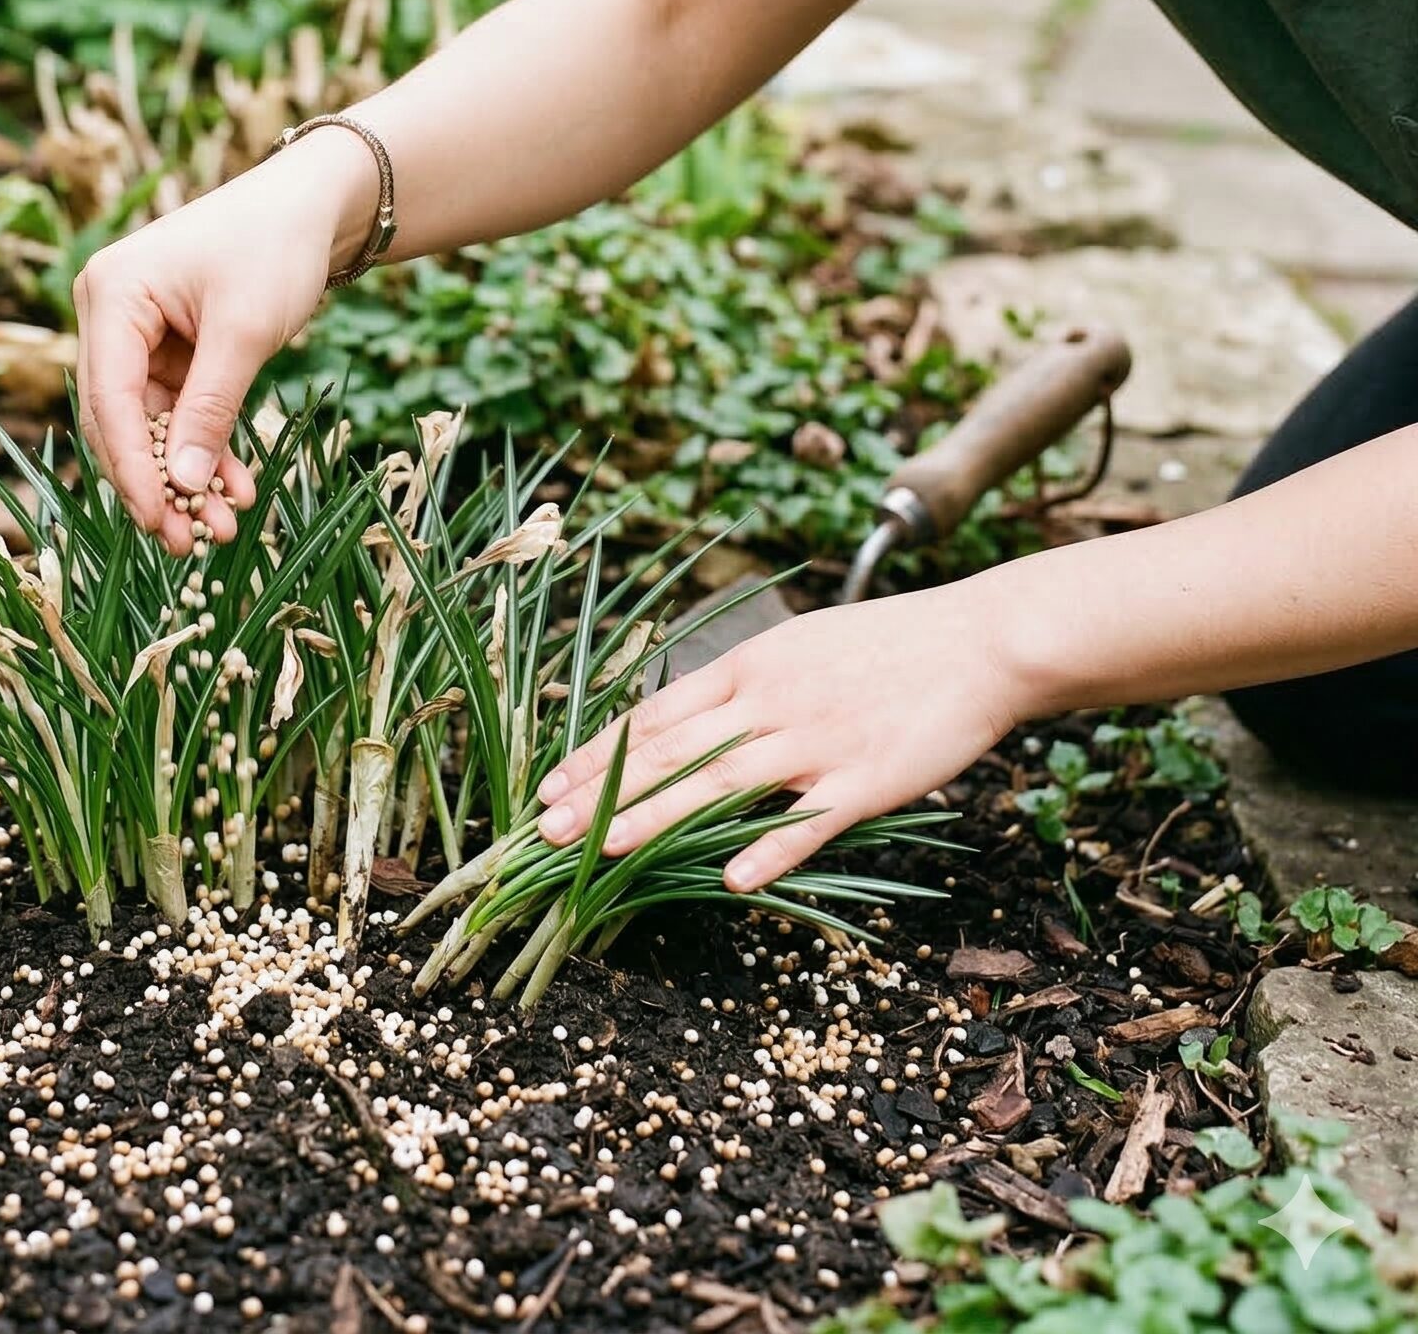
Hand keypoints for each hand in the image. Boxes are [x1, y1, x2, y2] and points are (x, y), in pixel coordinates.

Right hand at [72, 141, 359, 555]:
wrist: (315, 204)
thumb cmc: (275, 246)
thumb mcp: (246, 332)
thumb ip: (211, 408)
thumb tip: (182, 486)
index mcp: (112, 294)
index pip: (109, 399)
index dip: (133, 468)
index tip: (159, 522)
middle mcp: (110, 313)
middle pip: (119, 419)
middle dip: (157, 483)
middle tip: (190, 544)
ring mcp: (136, 332)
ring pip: (150, 424)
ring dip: (184, 475)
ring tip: (220, 528)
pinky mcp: (167, 347)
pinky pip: (178, 410)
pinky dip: (204, 447)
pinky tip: (234, 487)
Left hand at [535, 580, 1032, 892]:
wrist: (977, 641)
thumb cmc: (887, 645)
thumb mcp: (799, 646)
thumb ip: (745, 685)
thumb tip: (689, 717)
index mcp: (750, 667)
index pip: (656, 715)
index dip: (599, 753)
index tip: (550, 784)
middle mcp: (770, 701)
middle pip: (672, 751)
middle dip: (602, 792)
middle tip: (544, 829)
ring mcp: (817, 742)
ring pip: (720, 785)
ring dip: (654, 819)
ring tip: (600, 850)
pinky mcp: (867, 779)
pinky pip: (809, 820)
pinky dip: (769, 849)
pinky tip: (730, 881)